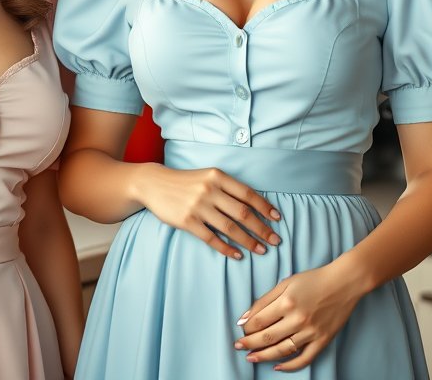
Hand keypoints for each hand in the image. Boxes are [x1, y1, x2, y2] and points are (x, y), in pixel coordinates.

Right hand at [135, 163, 281, 258]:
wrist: (154, 184)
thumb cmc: (186, 182)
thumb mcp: (208, 176)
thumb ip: (228, 188)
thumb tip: (255, 206)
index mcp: (217, 177)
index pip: (248, 193)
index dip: (265, 207)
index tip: (277, 219)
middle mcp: (209, 190)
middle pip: (243, 213)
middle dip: (262, 228)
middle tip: (276, 240)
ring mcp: (197, 206)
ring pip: (230, 227)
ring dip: (249, 241)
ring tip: (261, 250)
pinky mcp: (186, 221)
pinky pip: (211, 238)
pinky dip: (226, 248)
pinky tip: (237, 254)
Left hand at [234, 264, 366, 370]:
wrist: (345, 283)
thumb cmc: (314, 280)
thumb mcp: (286, 283)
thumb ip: (264, 300)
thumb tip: (245, 318)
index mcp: (286, 302)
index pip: (258, 321)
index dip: (246, 328)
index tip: (241, 330)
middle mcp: (298, 319)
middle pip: (266, 337)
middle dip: (249, 343)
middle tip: (238, 346)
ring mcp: (311, 332)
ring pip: (282, 350)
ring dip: (263, 356)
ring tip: (251, 357)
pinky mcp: (322, 340)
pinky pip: (304, 358)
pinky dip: (289, 366)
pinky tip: (277, 366)